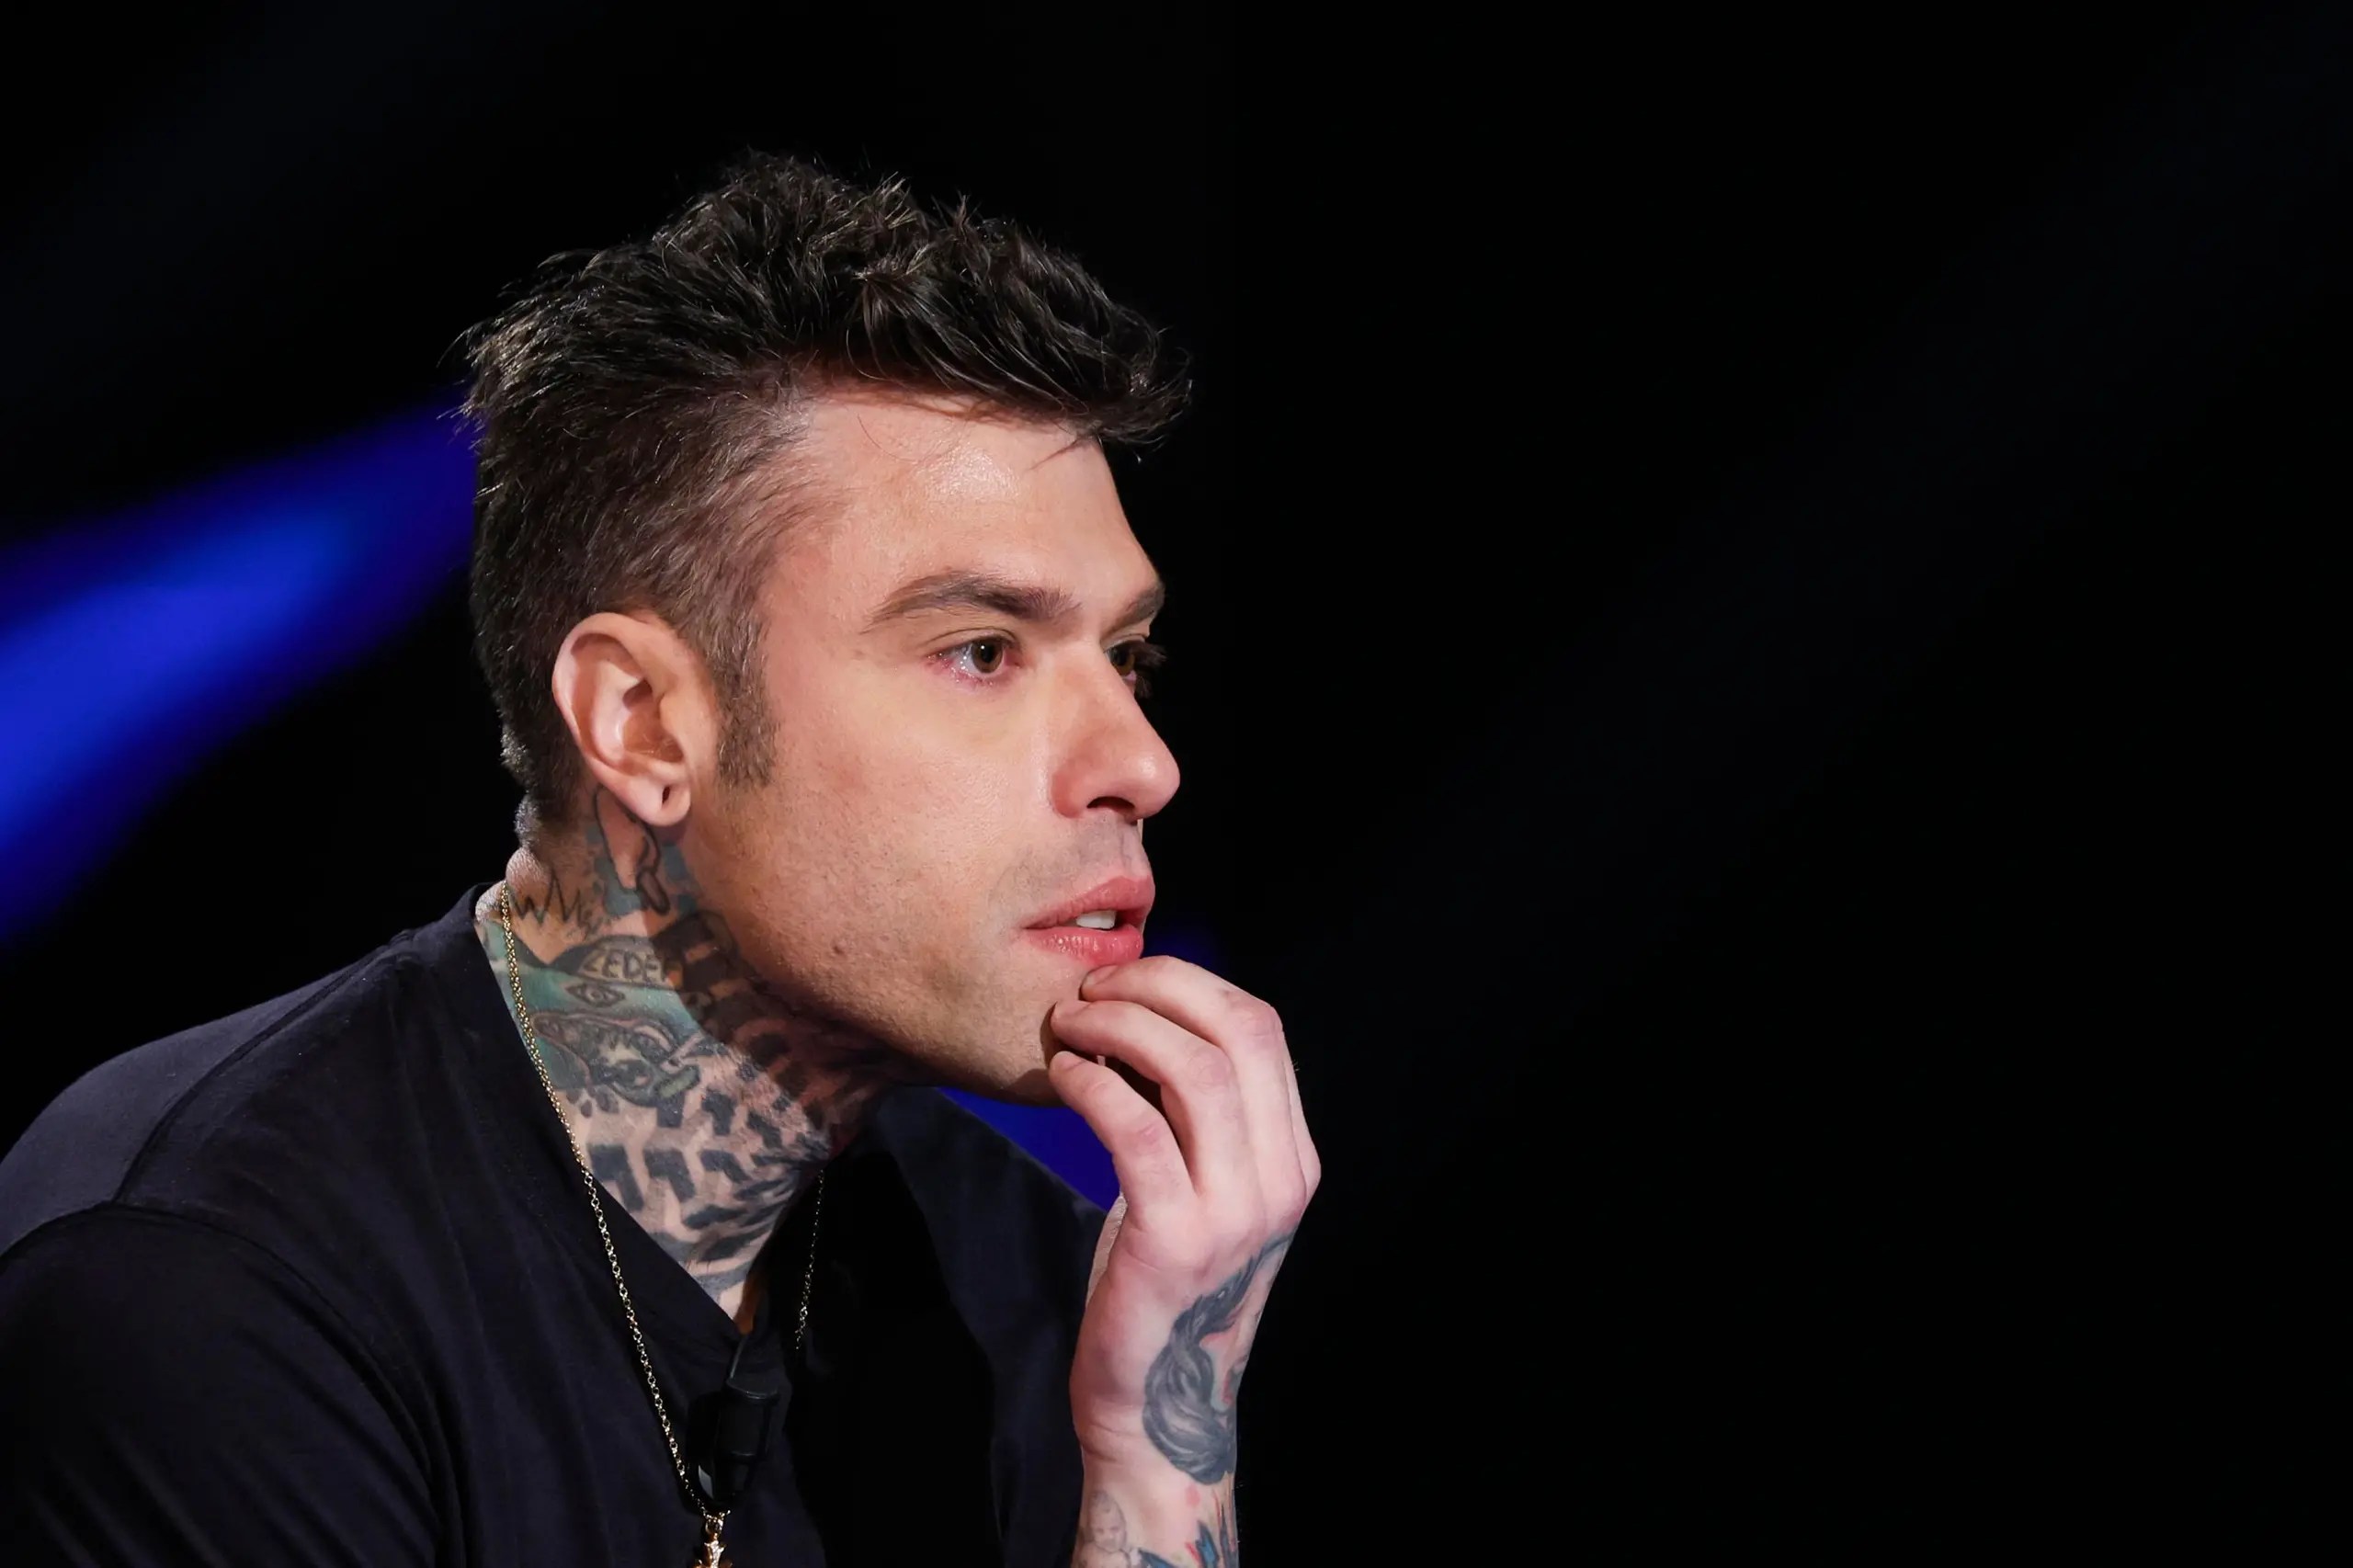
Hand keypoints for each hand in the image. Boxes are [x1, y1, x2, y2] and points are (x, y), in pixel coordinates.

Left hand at [1046, 957, 1319, 1482]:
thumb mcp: (1208, 1195)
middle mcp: (1280, 1181)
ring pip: (1193, 1069)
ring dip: (1119, 1027)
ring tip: (1067, 1025)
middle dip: (1156, 988)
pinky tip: (1063, 1076)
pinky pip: (1136, 1127)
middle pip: (1239, 1031)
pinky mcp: (1173, 1240)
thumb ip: (1205, 1121)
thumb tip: (1153, 1021)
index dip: (1191, 983)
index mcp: (1295, 1161)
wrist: (1157, 1410)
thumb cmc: (1165, 1290)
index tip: (1127, 980)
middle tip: (1089, 990)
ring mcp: (1233, 1212)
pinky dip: (1094, 1083)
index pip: (1263, 1028)